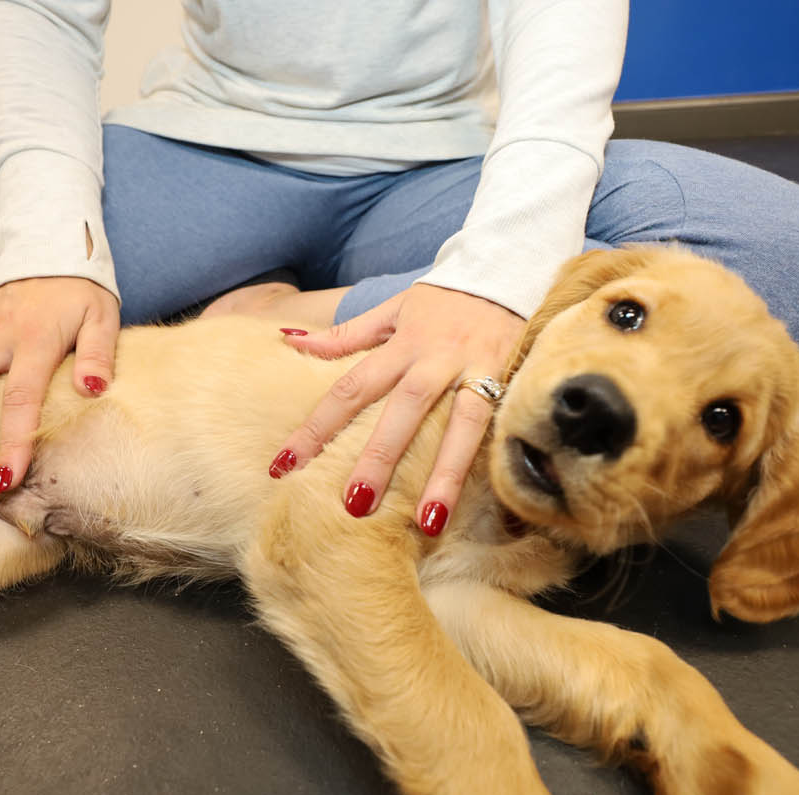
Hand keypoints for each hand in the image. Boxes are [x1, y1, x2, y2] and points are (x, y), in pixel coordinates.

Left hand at [273, 283, 525, 535]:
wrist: (511, 267)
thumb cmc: (447, 298)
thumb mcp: (395, 309)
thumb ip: (348, 334)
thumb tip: (290, 341)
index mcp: (402, 344)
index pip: (350, 389)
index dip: (317, 427)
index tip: (284, 466)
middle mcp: (436, 360)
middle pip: (402, 411)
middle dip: (378, 459)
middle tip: (354, 506)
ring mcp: (478, 372)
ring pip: (461, 425)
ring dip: (444, 475)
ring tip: (429, 522)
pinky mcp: (513, 380)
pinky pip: (500, 425)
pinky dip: (490, 459)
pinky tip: (483, 498)